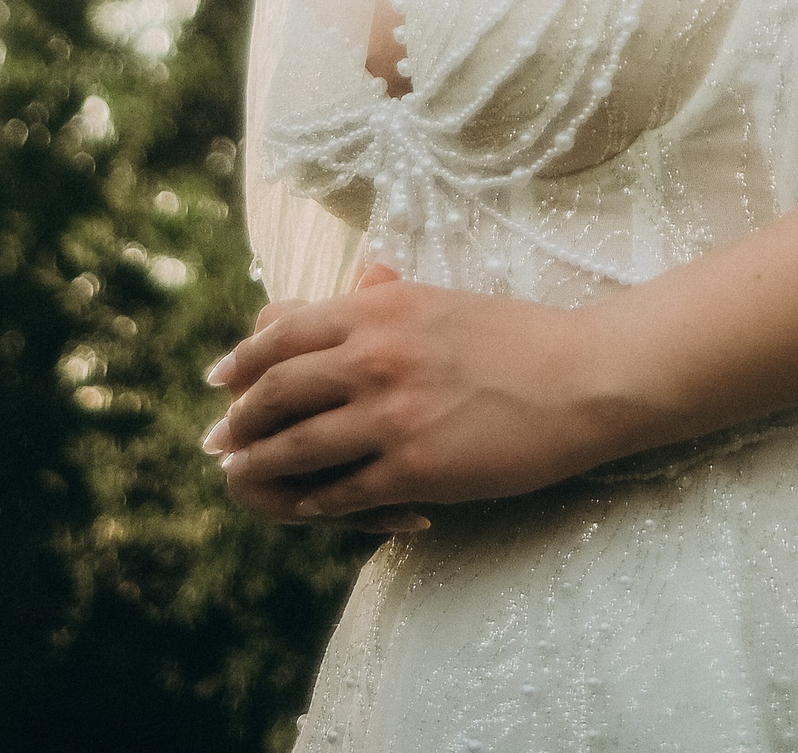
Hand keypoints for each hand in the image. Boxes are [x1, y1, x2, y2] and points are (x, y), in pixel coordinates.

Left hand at [201, 263, 621, 530]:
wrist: (579, 378)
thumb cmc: (513, 335)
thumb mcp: (436, 299)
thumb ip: (377, 299)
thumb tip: (329, 292)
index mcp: (381, 307)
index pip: (283, 331)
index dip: (242, 359)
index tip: (220, 378)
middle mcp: (376, 356)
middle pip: (277, 390)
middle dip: (239, 418)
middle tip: (218, 438)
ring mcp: (392, 416)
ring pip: (297, 446)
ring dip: (260, 464)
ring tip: (240, 475)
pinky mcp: (415, 469)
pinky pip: (342, 492)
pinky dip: (315, 502)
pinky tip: (305, 506)